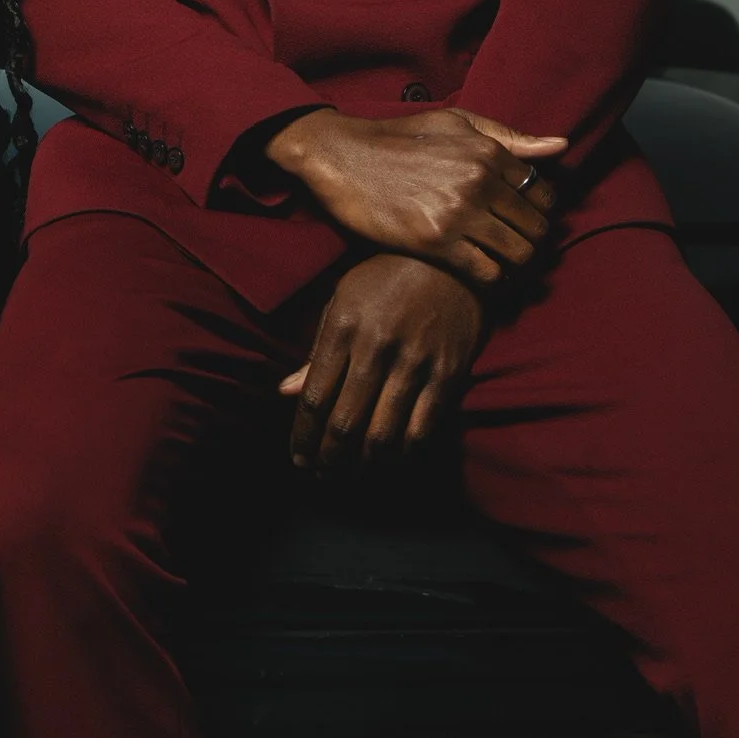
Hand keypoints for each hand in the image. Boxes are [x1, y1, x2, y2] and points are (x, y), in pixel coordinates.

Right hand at [265, 107, 565, 285]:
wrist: (342, 157)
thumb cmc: (397, 138)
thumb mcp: (453, 123)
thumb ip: (508, 137)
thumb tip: (561, 145)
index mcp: (487, 152)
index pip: (543, 194)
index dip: (539, 212)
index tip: (523, 220)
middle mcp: (479, 182)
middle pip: (535, 229)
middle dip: (530, 241)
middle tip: (512, 246)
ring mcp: (458, 213)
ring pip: (517, 255)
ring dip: (512, 263)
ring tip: (496, 260)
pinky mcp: (435, 242)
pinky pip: (486, 273)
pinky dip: (488, 277)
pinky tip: (475, 270)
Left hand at [278, 253, 485, 471]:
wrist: (451, 262)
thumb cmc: (386, 277)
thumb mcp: (341, 299)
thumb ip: (316, 350)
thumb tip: (286, 393)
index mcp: (344, 328)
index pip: (316, 398)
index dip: (303, 435)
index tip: (298, 456)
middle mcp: (377, 348)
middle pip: (345, 423)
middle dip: (328, 458)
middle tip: (320, 474)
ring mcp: (415, 364)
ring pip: (383, 435)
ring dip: (362, 465)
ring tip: (349, 475)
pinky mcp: (447, 376)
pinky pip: (422, 430)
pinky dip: (402, 454)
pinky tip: (388, 461)